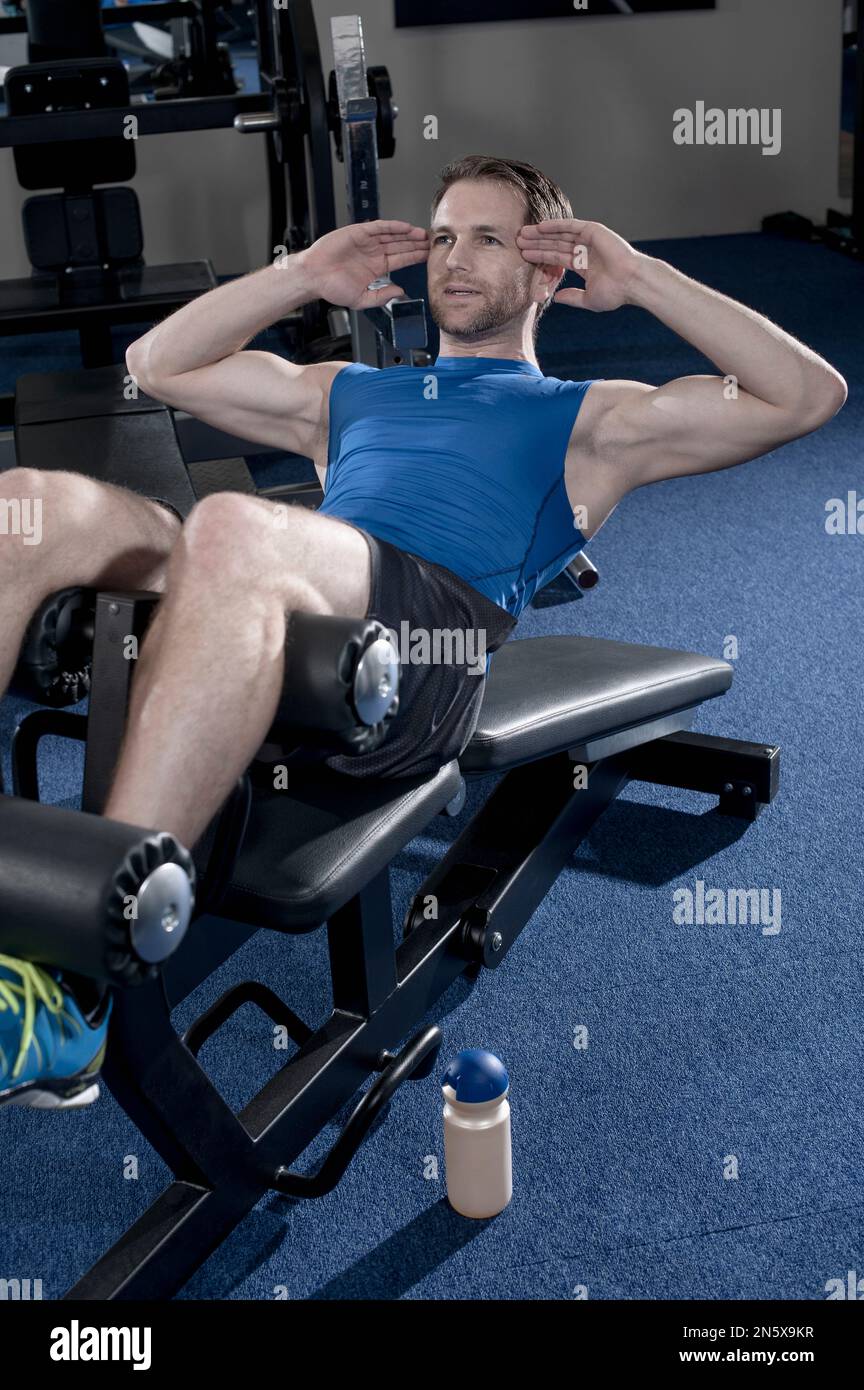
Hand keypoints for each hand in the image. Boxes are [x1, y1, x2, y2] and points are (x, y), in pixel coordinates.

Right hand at [297, 220, 428, 309]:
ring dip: (408, 234)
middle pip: (400, 246)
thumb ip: (382, 296)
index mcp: (376, 268)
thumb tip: (401, 292)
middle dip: (416, 244)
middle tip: (433, 242)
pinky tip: (405, 227)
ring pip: (392, 235)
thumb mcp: (362, 299)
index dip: (415, 257)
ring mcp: (367, 242)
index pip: (400, 260)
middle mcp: (374, 253)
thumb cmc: (332, 288)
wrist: (314, 277)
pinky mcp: (358, 232)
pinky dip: (392, 226)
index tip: (429, 256)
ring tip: (423, 234)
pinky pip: (379, 227)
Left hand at [516, 218, 646, 311]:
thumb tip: (556, 298)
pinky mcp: (593, 230)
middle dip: (536, 243)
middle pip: (554, 245)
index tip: (523, 256)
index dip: (540, 257)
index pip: (556, 258)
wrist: (632, 282)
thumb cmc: (615, 293)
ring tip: (524, 233)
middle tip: (517, 242)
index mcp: (584, 265)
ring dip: (542, 233)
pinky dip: (556, 225)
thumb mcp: (588, 299)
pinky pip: (570, 226)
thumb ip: (572, 297)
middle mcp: (585, 250)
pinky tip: (541, 226)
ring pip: (560, 234)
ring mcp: (589, 239)